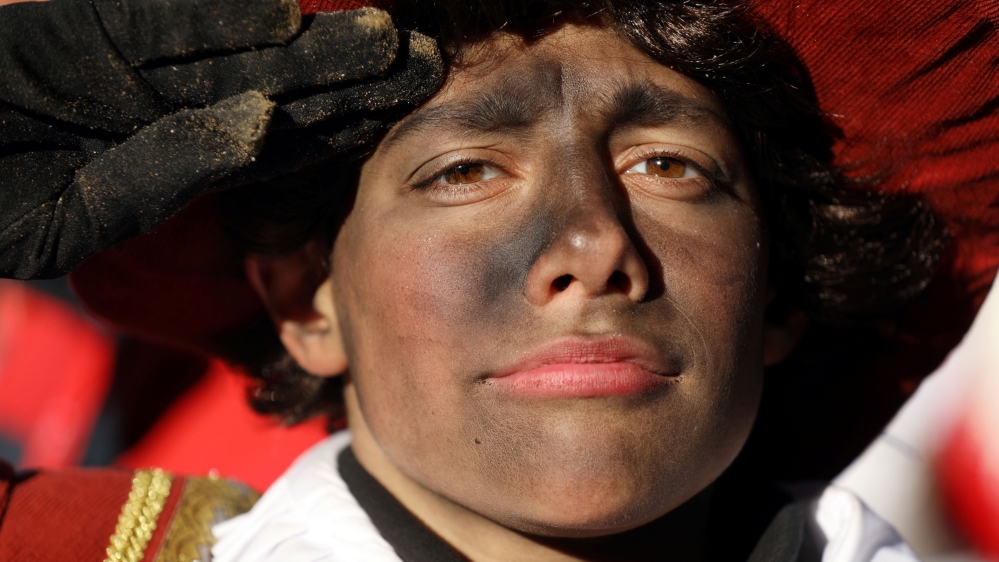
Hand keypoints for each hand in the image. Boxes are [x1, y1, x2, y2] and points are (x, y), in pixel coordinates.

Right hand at [0, 0, 441, 278]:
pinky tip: (284, 16)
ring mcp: (120, 60)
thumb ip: (156, 179)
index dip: (336, 123)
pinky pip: (152, 24)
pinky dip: (214, 19)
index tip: (402, 115)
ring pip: (228, 45)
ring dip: (306, 42)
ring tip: (382, 36)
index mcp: (166, 150)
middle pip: (267, 79)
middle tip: (426, 65)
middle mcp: (155, 97)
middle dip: (346, 76)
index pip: (266, 137)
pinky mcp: (82, 33)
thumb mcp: (67, 215)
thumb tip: (252, 130)